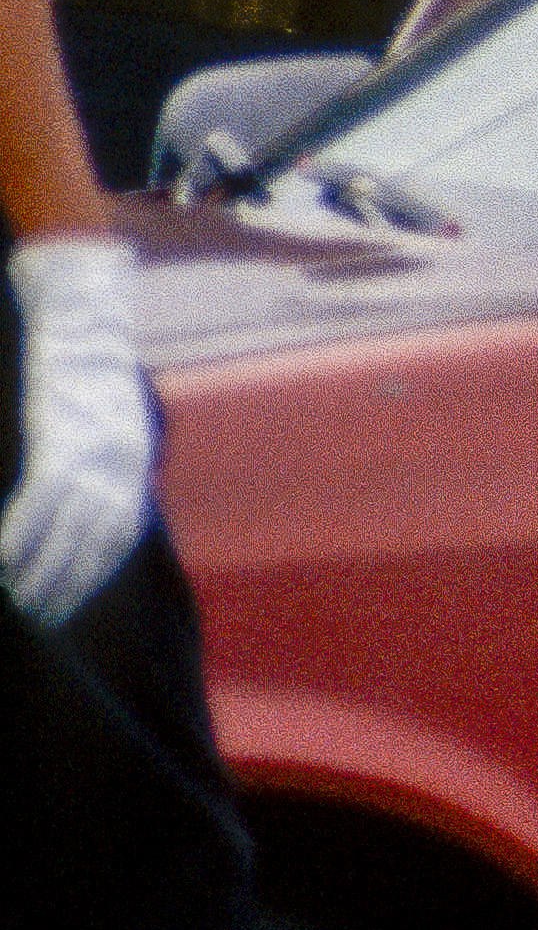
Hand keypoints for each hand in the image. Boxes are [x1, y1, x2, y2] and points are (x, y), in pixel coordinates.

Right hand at [6, 236, 156, 624]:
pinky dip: (20, 534)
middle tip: (37, 616)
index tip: (68, 607)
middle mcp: (121, 461)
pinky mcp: (60, 435)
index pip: (118, 537)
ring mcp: (93, 449)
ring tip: (14, 600)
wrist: (82, 313)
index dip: (92, 576)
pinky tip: (2, 560)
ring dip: (39, 571)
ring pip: (67, 529)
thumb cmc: (87, 370)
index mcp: (132, 460)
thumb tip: (92, 509)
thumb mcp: (110, 423)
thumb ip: (103, 467)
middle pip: (95, 542)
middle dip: (65, 585)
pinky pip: (40, 499)